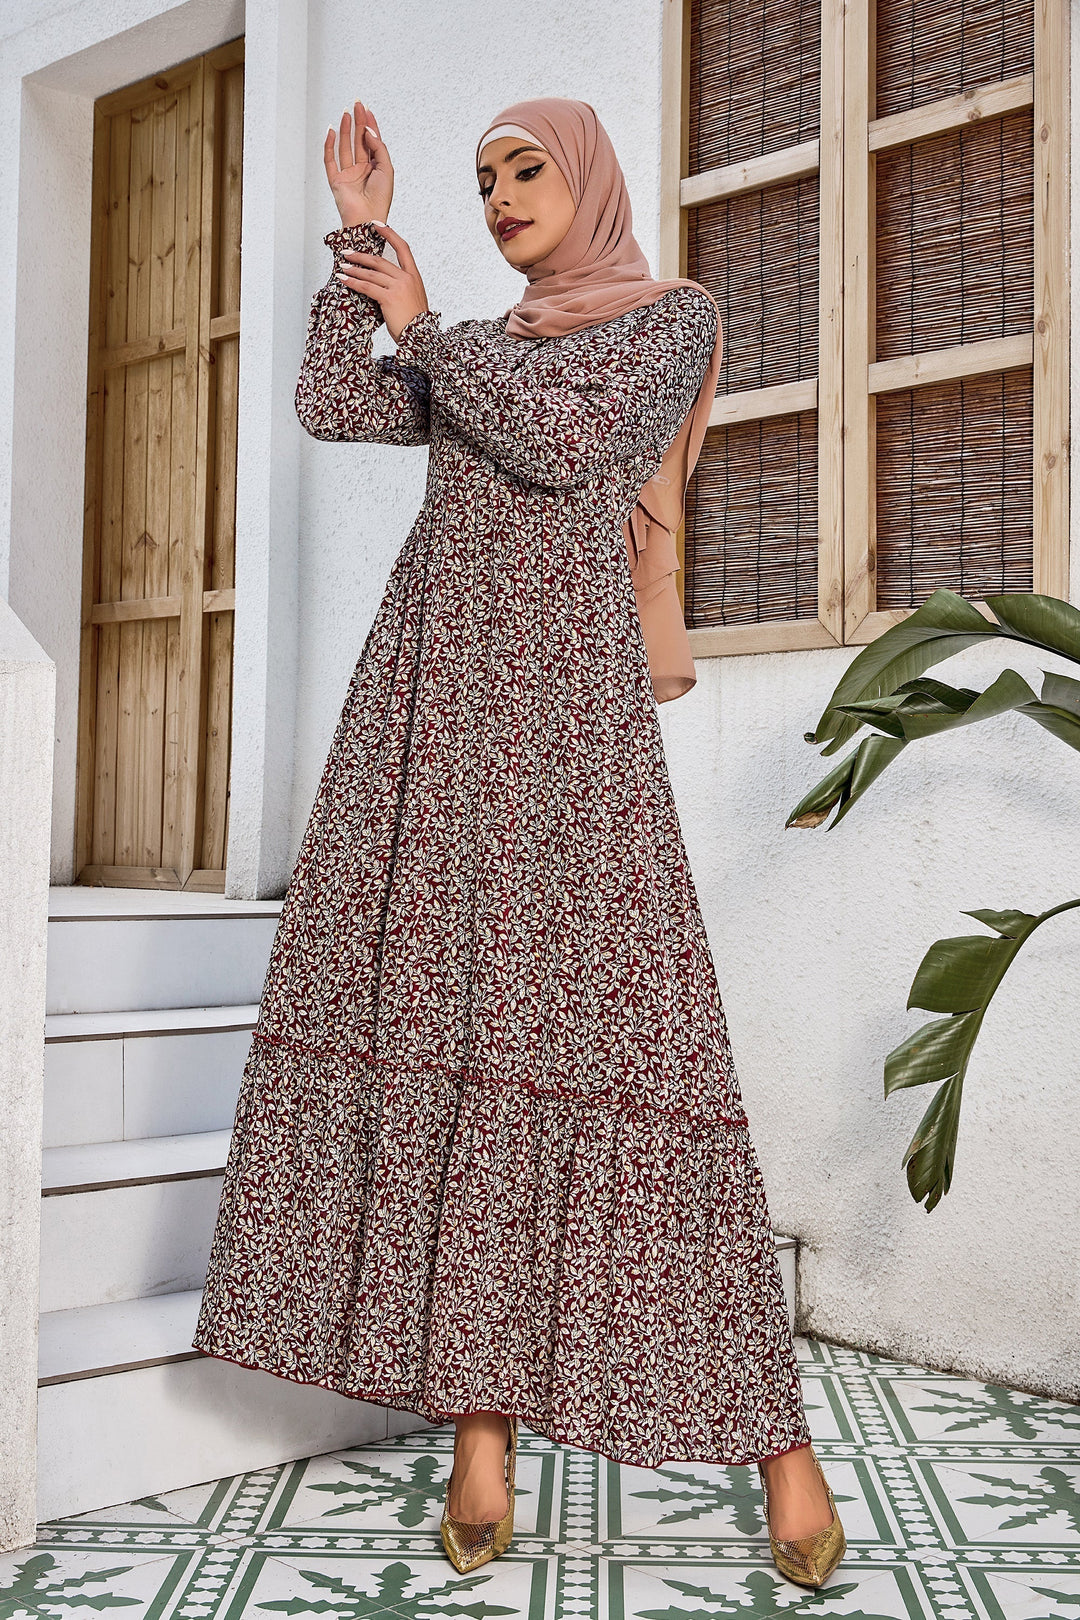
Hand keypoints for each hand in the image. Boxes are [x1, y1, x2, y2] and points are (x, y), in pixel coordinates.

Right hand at [324, 99, 392, 226]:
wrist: (367, 219)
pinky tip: (331, 132)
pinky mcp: (336, 181)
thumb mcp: (387, 169)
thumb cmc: (380, 200)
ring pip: (345, 147)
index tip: (367, 110)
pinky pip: (330, 160)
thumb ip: (379, 148)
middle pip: (358, 141)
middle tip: (356, 105)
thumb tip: (368, 131)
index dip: (370, 125)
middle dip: (357, 122)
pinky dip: (329, 145)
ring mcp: (348, 175)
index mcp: (375, 169)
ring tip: (346, 114)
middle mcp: (361, 170)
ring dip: (345, 130)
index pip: (371, 142)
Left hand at [336, 222, 429, 342]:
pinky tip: (344, 279)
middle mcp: (407, 278)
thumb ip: (401, 287)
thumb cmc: (415, 324)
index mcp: (414, 276)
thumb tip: (383, 283)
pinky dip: (353, 282)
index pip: (402, 248)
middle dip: (361, 255)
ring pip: (371, 274)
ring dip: (354, 269)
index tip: (376, 225)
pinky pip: (367, 287)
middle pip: (380, 261)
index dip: (389, 234)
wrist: (421, 338)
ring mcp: (398, 287)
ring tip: (342, 266)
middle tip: (347, 252)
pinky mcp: (389, 298)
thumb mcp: (412, 300)